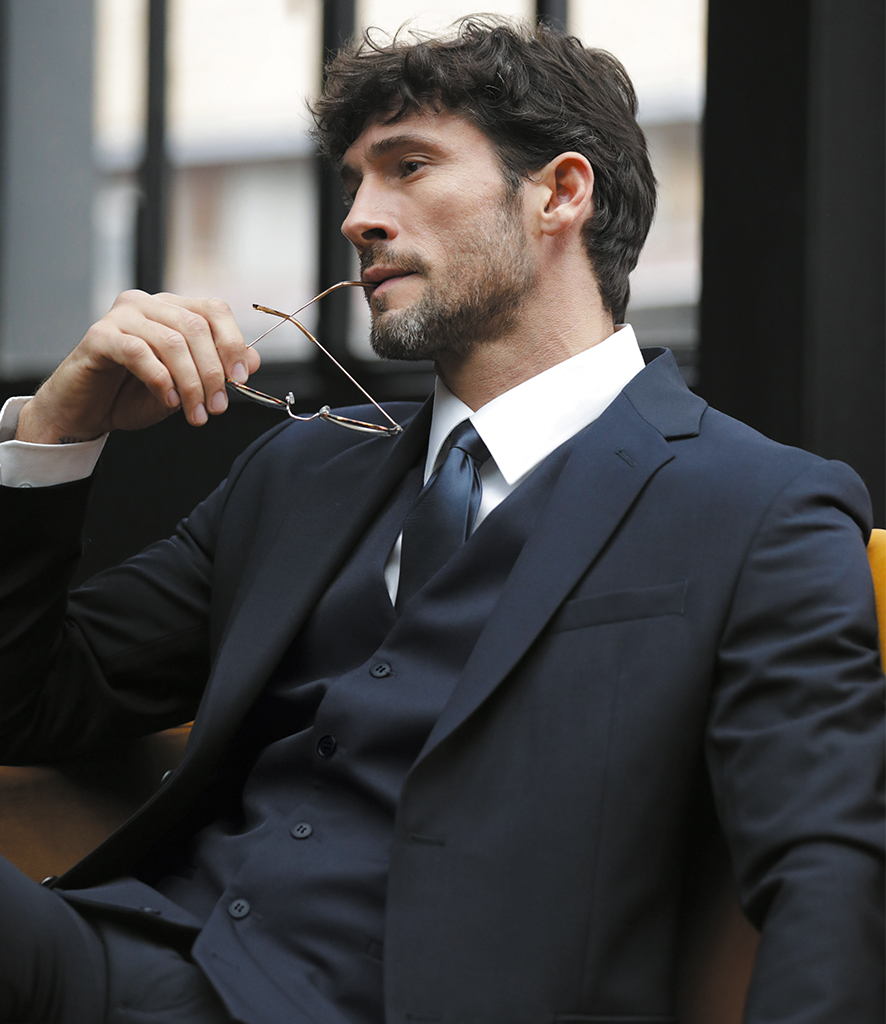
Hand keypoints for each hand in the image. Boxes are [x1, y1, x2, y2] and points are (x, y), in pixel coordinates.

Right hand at [15, 290, 260, 443]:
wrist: (88, 411)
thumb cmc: (135, 394)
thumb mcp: (186, 384)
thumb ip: (217, 369)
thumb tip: (254, 360)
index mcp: (172, 309)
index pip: (213, 310)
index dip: (232, 342)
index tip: (241, 378)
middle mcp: (147, 303)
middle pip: (195, 328)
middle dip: (212, 372)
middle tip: (217, 407)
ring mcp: (121, 316)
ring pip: (171, 342)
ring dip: (190, 383)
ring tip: (196, 413)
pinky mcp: (99, 336)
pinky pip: (139, 353)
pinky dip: (161, 380)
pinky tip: (169, 401)